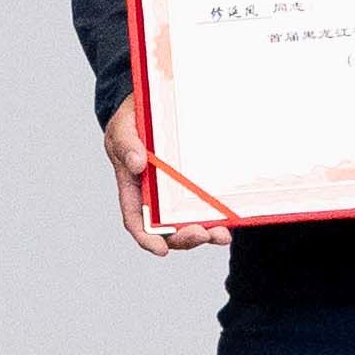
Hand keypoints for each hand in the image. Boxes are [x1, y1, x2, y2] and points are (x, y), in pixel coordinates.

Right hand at [101, 101, 219, 255]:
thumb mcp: (123, 128)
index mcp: (133, 188)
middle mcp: (155, 197)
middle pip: (166, 230)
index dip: (147, 239)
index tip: (161, 250)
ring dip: (206, 234)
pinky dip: (218, 216)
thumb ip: (127, 145)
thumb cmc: (132, 119)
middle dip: (184, 238)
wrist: (154, 105)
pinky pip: (207, 206)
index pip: (136, 221)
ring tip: (222, 235)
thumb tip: (137, 164)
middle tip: (202, 234)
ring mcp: (176, 193)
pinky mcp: (195, 184)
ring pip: (189, 224)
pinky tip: (231, 219)